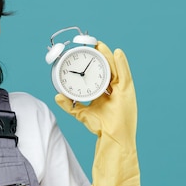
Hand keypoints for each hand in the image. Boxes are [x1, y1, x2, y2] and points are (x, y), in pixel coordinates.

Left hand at [55, 41, 140, 185]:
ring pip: (115, 69)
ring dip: (109, 56)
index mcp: (106, 94)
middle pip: (107, 69)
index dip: (94, 64)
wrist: (112, 139)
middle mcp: (115, 90)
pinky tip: (117, 53)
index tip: (86, 53)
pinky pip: (125, 74)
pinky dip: (122, 63)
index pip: (100, 74)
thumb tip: (57, 95)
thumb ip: (70, 104)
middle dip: (100, 57)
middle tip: (92, 45)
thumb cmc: (100, 128)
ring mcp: (122, 91)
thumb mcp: (81, 113)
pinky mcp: (128, 92)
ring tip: (101, 45)